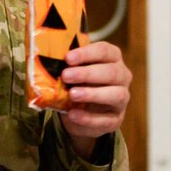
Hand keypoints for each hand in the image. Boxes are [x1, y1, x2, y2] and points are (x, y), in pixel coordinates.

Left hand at [59, 41, 131, 158]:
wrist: (81, 114)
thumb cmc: (78, 84)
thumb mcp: (74, 71)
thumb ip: (67, 66)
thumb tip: (47, 60)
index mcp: (113, 59)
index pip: (106, 51)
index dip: (87, 53)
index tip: (68, 58)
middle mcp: (122, 76)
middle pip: (112, 72)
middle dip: (88, 73)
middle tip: (66, 75)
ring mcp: (122, 99)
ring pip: (117, 95)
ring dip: (93, 94)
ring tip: (72, 94)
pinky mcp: (116, 119)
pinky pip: (106, 119)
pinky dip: (88, 118)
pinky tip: (72, 114)